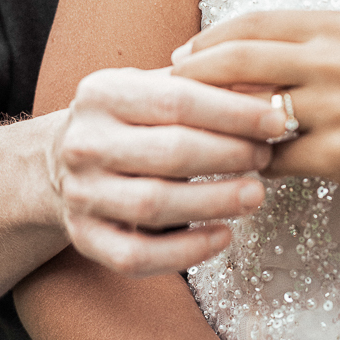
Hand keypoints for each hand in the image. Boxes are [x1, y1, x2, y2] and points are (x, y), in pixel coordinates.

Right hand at [47, 65, 289, 274]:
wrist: (63, 160)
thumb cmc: (130, 119)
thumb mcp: (155, 86)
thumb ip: (207, 83)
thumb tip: (271, 86)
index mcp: (104, 93)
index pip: (178, 100)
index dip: (234, 113)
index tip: (276, 121)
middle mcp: (85, 142)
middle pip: (170, 152)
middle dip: (230, 156)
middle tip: (266, 157)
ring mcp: (81, 193)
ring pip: (154, 205)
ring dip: (214, 202)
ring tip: (254, 195)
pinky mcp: (84, 237)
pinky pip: (135, 256)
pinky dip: (184, 253)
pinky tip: (222, 236)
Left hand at [171, 10, 339, 210]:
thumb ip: (312, 45)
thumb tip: (246, 54)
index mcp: (339, 25)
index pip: (252, 23)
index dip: (207, 40)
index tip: (180, 56)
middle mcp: (335, 59)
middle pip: (237, 60)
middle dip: (191, 77)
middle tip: (165, 93)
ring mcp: (338, 108)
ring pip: (249, 114)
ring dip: (213, 126)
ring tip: (188, 135)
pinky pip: (275, 161)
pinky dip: (249, 164)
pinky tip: (234, 168)